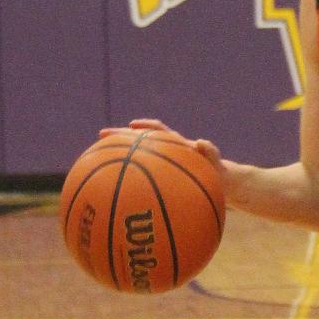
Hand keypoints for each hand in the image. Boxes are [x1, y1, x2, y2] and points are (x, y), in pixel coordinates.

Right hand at [98, 118, 229, 187]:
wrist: (222, 187)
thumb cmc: (219, 175)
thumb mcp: (218, 164)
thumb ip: (211, 153)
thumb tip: (201, 142)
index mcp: (178, 146)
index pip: (159, 131)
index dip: (146, 126)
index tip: (130, 126)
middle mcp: (167, 153)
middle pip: (139, 141)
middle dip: (120, 137)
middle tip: (100, 135)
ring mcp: (163, 167)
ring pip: (136, 158)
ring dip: (119, 157)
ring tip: (96, 161)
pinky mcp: (163, 179)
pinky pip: (142, 178)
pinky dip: (128, 182)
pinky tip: (114, 193)